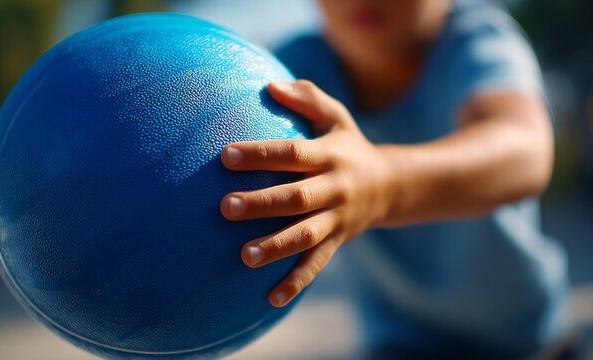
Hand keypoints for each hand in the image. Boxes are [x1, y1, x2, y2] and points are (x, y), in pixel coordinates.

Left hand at [220, 80, 394, 306]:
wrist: (390, 186)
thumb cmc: (349, 146)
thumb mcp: (336, 117)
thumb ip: (307, 98)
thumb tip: (269, 85)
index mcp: (330, 155)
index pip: (293, 153)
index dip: (261, 154)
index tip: (226, 155)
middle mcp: (335, 188)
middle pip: (297, 197)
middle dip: (262, 203)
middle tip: (225, 207)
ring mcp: (337, 219)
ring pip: (307, 236)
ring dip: (277, 246)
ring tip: (244, 256)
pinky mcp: (337, 242)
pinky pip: (318, 264)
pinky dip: (297, 281)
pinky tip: (272, 298)